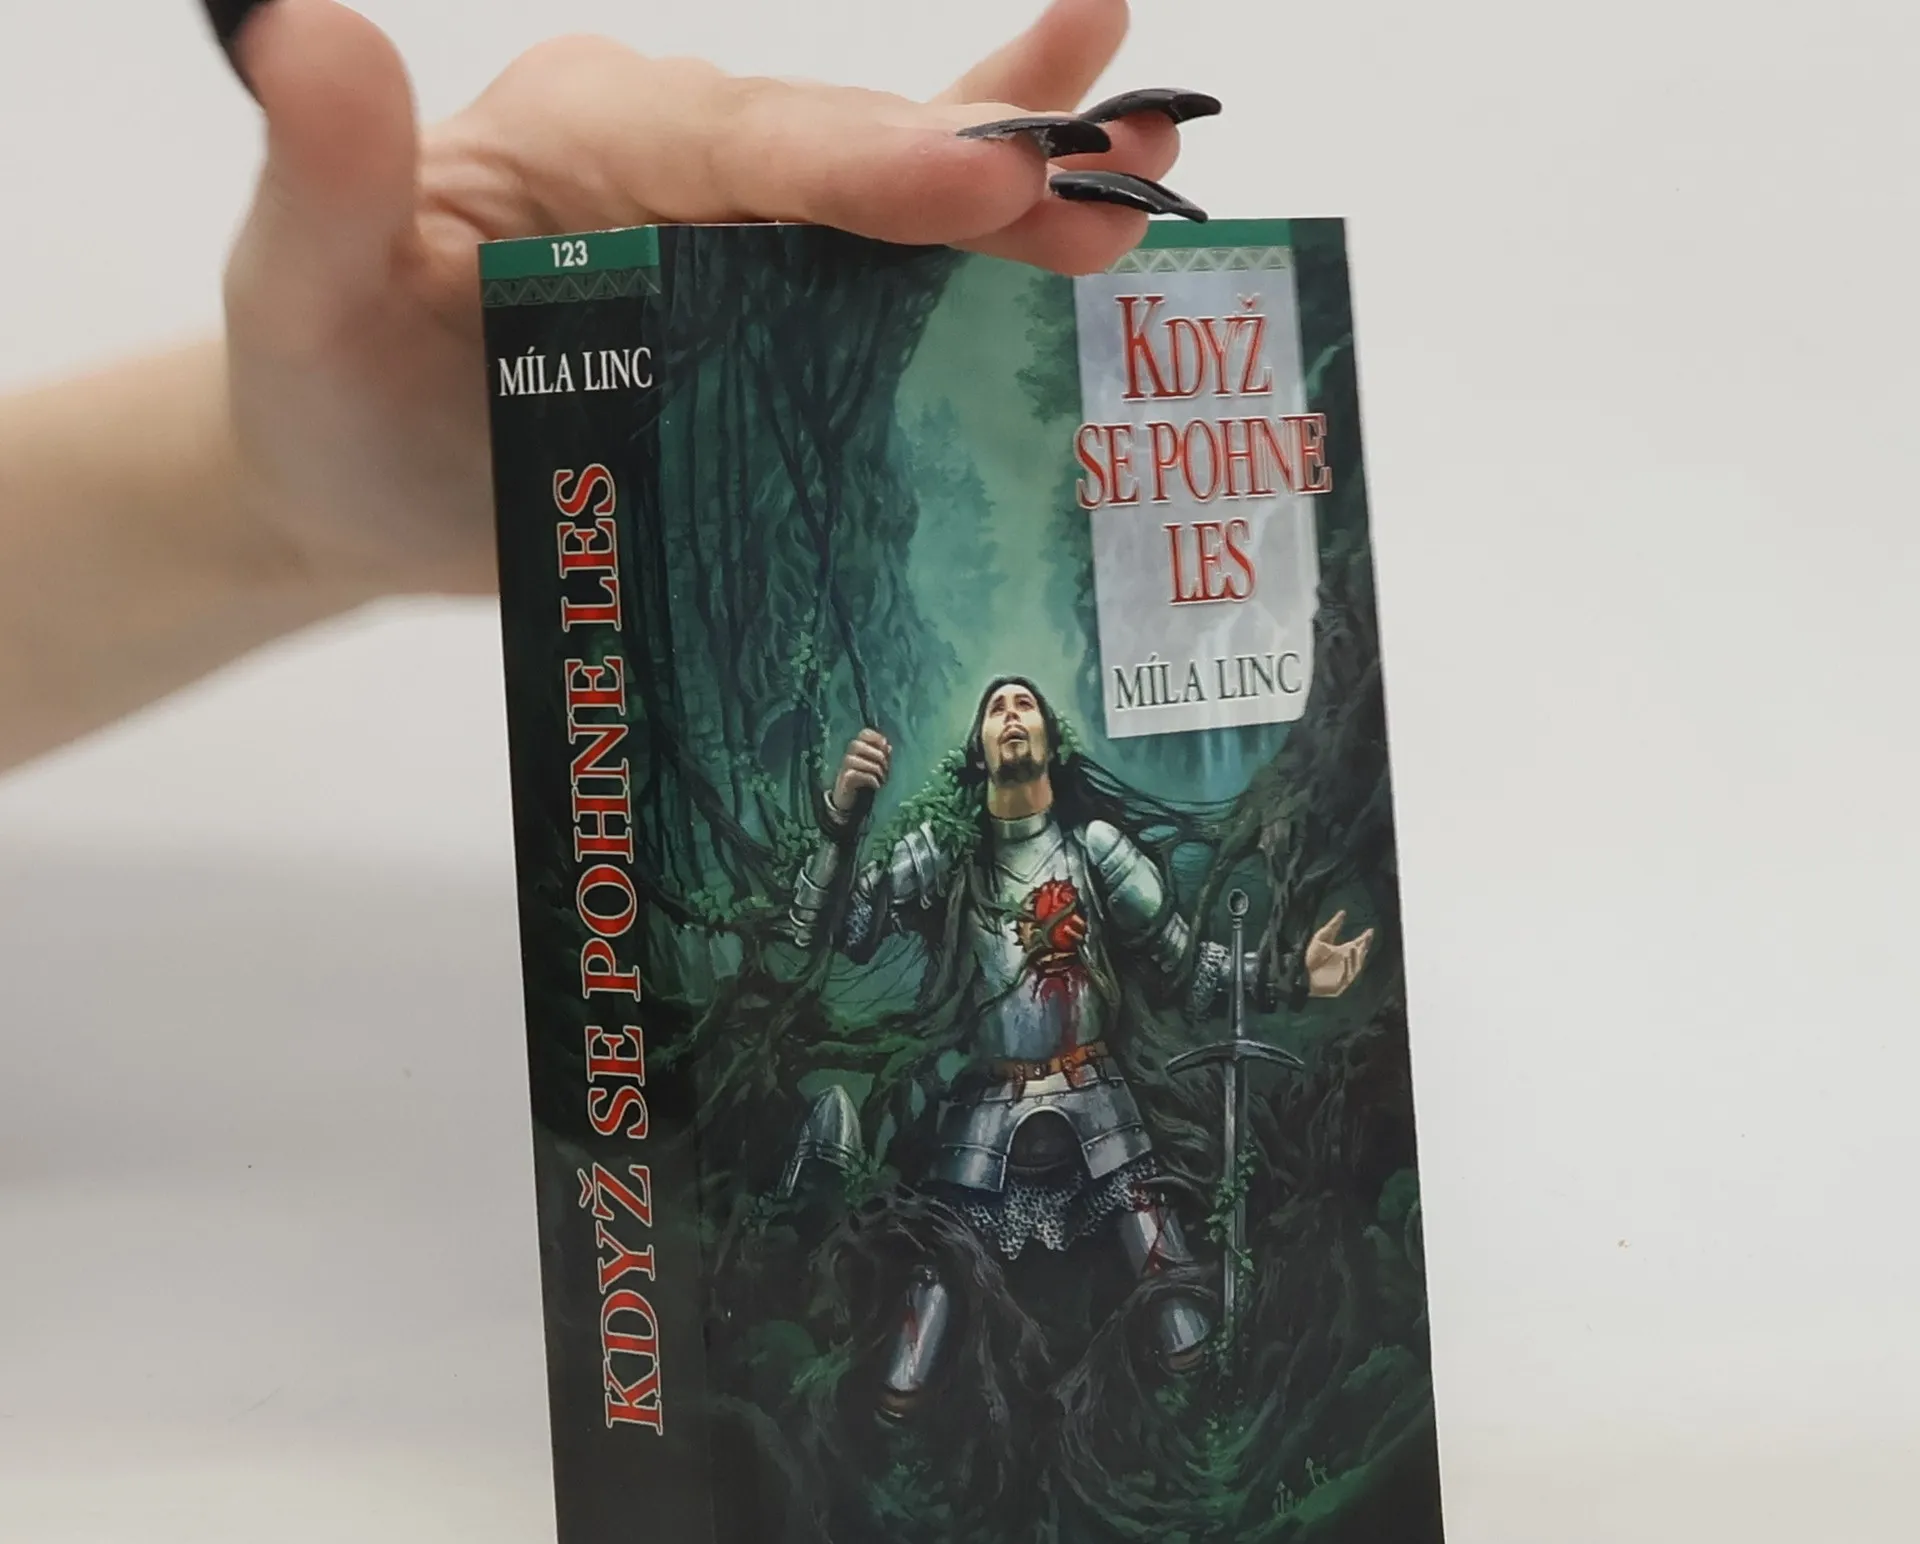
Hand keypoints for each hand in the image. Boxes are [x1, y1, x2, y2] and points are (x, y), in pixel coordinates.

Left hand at [217, 0, 1188, 599]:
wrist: (357, 481)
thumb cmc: (332, 393)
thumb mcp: (301, 295)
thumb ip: (326, 181)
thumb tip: (310, 32)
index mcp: (589, 138)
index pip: (738, 140)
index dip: (857, 160)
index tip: (967, 179)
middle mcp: (681, 163)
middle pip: (844, 158)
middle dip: (975, 178)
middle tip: (1104, 199)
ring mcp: (737, 238)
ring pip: (892, 196)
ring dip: (1021, 178)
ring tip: (1141, 160)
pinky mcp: (773, 317)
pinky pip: (889, 265)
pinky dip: (985, 234)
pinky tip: (1081, 194)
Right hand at [830, 730, 893, 816]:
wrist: (850, 799)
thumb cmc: (865, 780)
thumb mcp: (876, 767)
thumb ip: (882, 756)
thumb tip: (889, 747)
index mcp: (858, 748)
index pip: (863, 733)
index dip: (875, 737)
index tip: (885, 745)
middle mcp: (849, 754)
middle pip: (859, 745)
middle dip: (877, 755)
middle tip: (887, 768)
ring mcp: (845, 766)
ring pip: (857, 760)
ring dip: (875, 769)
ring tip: (883, 779)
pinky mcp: (844, 778)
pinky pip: (856, 774)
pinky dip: (870, 779)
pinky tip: (877, 785)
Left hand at [1305, 910, 1373, 998]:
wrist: (1302, 976)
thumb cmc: (1311, 958)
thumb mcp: (1321, 938)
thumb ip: (1333, 925)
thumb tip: (1343, 912)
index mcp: (1344, 950)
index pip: (1359, 943)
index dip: (1366, 937)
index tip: (1370, 930)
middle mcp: (1348, 961)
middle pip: (1361, 953)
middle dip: (1365, 946)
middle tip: (1366, 937)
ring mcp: (1346, 972)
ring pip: (1356, 964)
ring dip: (1356, 956)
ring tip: (1354, 946)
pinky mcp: (1342, 982)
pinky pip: (1347, 974)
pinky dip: (1348, 966)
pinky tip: (1346, 957)